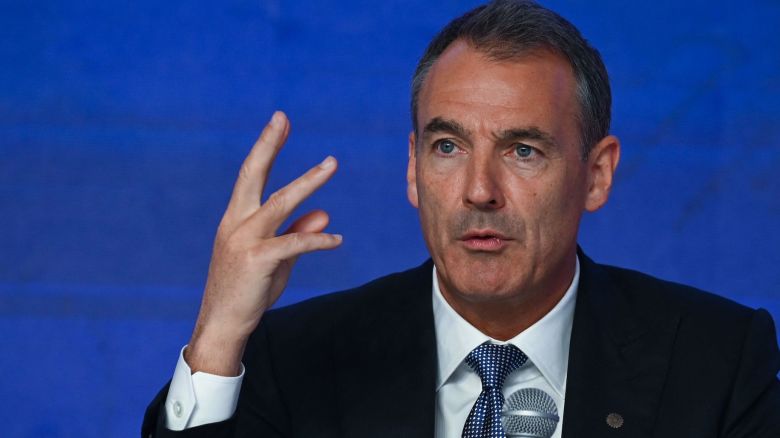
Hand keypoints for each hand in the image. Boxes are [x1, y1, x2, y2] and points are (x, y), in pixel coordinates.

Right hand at [185, 111, 341, 375]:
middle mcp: (236, 223)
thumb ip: (298, 233)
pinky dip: (318, 240)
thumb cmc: (248, 290)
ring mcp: (243, 240)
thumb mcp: (277, 258)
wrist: (224, 324)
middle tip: (282, 118)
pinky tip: (337, 239)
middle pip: (253, 174)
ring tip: (331, 164)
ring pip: (280, 203)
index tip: (280, 122)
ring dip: (309, 182)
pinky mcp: (256, 260)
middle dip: (268, 144)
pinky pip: (294, 243)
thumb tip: (324, 213)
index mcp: (236, 218)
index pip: (252, 176)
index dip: (266, 147)